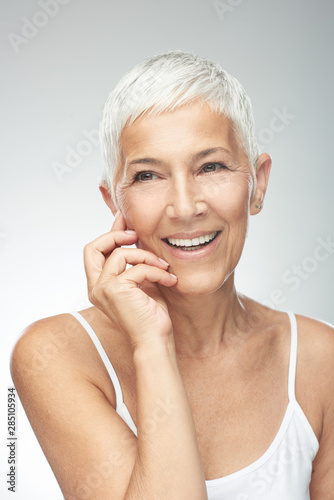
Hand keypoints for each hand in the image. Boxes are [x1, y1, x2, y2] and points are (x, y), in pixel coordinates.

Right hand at [83, 211, 176, 349]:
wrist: (155, 341)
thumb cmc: (151, 315)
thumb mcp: (141, 281)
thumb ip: (134, 262)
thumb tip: (134, 235)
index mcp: (99, 285)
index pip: (94, 251)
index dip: (110, 233)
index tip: (126, 219)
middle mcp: (96, 287)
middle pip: (92, 247)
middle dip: (115, 234)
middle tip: (136, 234)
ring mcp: (103, 289)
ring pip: (120, 254)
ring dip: (147, 256)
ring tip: (164, 267)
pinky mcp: (115, 290)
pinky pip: (138, 268)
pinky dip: (157, 271)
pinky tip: (170, 279)